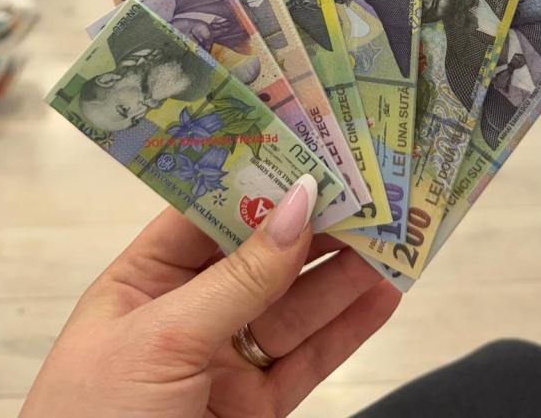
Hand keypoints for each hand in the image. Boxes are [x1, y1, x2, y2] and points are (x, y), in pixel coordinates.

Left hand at [21, 181, 399, 417]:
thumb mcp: (163, 339)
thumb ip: (239, 277)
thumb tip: (300, 203)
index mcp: (145, 281)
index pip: (209, 213)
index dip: (261, 180)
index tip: (312, 148)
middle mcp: (187, 313)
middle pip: (262, 257)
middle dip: (314, 225)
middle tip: (372, 188)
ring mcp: (224, 362)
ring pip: (294, 306)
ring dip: (344, 272)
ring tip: (395, 233)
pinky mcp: (255, 408)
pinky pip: (308, 359)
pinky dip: (348, 328)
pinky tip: (384, 295)